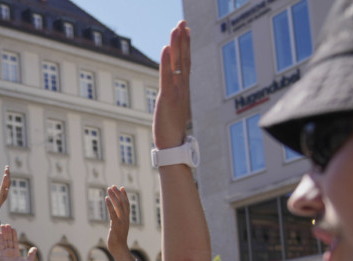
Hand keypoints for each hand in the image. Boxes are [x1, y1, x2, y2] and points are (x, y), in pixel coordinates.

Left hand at [0, 166, 9, 220]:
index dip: (6, 176)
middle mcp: (4, 194)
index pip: (5, 183)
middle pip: (7, 182)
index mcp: (2, 193)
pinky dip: (4, 182)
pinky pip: (3, 188)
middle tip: (7, 167)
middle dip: (7, 174)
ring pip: (6, 184)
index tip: (6, 169)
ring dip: (7, 176)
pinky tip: (5, 176)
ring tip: (7, 170)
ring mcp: (2, 195)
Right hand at [0, 225, 35, 260]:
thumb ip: (31, 254)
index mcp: (16, 253)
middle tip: (6, 224)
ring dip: (3, 234)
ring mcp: (5, 253)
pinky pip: (1, 246)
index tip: (13, 228)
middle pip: (8, 240)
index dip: (14, 235)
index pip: (14, 242)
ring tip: (2, 226)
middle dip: (8, 232)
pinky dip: (0, 239)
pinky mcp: (2, 255)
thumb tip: (34, 248)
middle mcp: (10, 252)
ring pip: (4, 241)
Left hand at [105, 186, 135, 260]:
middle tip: (112, 186)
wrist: (120, 250)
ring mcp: (121, 222)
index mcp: (127, 219)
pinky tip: (106, 198)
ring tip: (109, 189)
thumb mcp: (118, 229)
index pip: (127, 204)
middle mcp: (125, 219)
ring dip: (114, 196)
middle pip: (123, 203)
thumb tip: (113, 218)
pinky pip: (113, 213)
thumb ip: (117, 222)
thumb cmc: (118, 241)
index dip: (124, 195)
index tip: (121, 187)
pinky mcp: (116, 226)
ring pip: (119, 206)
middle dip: (118, 194)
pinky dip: (110, 205)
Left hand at [153, 21, 190, 149]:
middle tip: (182, 21)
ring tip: (177, 28)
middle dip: (183, 39)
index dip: (186, 46)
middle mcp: (182, 88)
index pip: (186, 63)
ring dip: (177, 45)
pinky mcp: (168, 98)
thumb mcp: (172, 109)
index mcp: (183, 89)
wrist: (172, 147)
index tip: (185, 30)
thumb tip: (171, 93)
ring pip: (178, 64)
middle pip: (184, 59)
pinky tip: (166, 48)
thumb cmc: (171, 130)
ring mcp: (177, 92)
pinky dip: (167, 62)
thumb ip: (173, 97)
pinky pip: (168, 77)